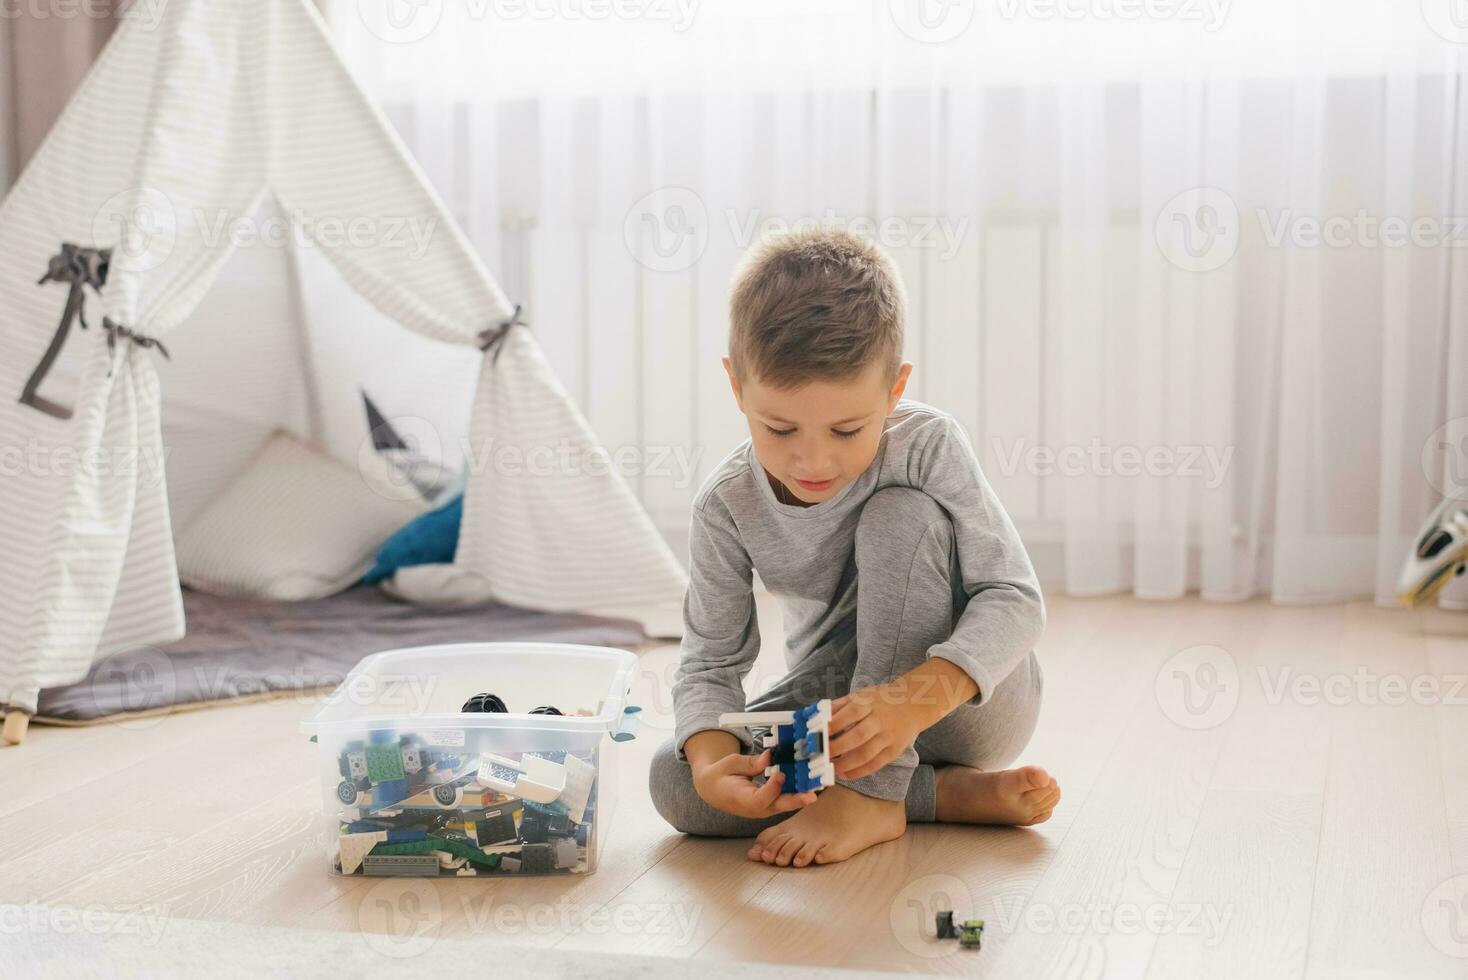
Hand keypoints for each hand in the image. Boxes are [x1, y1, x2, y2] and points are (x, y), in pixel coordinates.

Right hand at [692, 750, 818, 818]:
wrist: (712, 789)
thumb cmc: (720, 775)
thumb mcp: (730, 763)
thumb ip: (750, 762)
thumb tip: (769, 757)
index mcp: (740, 800)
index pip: (760, 799)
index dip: (772, 788)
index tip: (781, 773)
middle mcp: (754, 809)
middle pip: (777, 807)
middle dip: (796, 801)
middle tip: (812, 795)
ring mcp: (762, 809)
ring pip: (783, 804)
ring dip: (800, 796)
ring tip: (816, 786)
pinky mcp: (769, 805)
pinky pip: (783, 800)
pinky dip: (795, 791)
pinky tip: (807, 783)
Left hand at [827, 683, 928, 780]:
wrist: (914, 704)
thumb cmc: (881, 699)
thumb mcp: (862, 694)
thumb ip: (840, 705)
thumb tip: (816, 714)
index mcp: (869, 702)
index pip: (851, 714)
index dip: (834, 724)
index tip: (818, 734)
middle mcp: (880, 720)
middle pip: (858, 735)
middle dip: (838, 747)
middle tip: (821, 755)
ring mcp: (889, 736)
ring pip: (867, 753)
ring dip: (847, 764)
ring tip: (831, 768)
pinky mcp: (895, 750)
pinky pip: (876, 764)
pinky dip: (860, 771)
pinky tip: (846, 774)